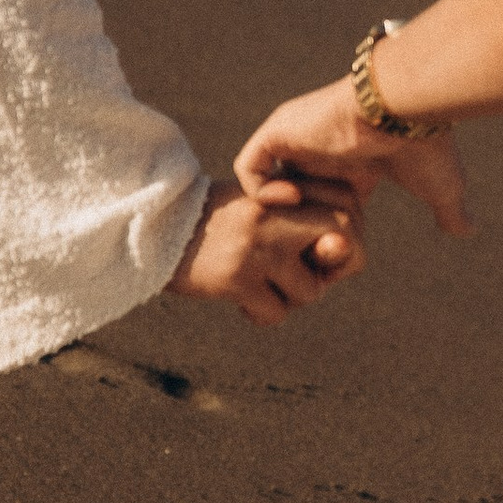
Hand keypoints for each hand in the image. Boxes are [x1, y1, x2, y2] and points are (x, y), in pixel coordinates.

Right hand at [171, 176, 363, 324]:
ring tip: (262, 286)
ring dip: (292, 298)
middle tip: (309, 274)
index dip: (350, 234)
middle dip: (336, 268)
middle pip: (345, 240)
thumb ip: (303, 220)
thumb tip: (347, 252)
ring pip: (311, 290)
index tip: (326, 248)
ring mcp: (257, 246)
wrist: (152, 230)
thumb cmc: (215, 222)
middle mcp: (273, 214)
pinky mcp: (236, 278)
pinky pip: (277, 313)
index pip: (349, 206)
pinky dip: (263, 314)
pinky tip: (242, 302)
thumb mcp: (260, 205)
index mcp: (281, 189)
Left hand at [235, 78, 473, 235]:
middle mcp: (318, 149)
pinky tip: (292, 200)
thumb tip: (469, 231)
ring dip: (276, 210)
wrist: (406, 107)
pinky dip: (261, 190)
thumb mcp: (442, 186)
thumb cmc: (426, 144)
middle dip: (293, 226)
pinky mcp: (278, 132)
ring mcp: (295, 139)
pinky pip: (248, 166)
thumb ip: (451, 211)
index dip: (323, 229)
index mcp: (350, 162)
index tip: (336, 252)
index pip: (323, 201)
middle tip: (308, 246)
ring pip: (265, 182)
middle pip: (290, 195)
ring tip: (298, 225)